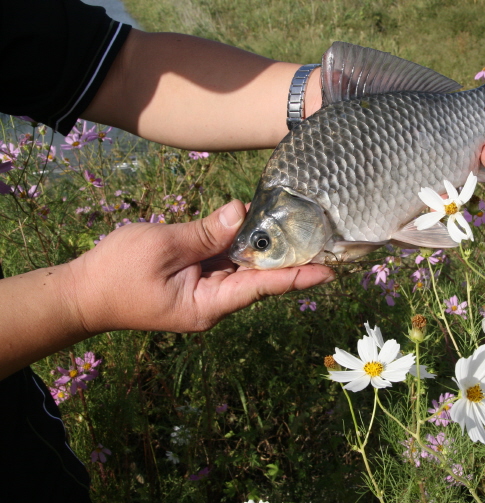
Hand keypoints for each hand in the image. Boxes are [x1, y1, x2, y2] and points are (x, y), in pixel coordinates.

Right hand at [68, 200, 334, 333]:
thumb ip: (206, 232)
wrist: (80, 294)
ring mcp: (204, 294)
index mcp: (209, 304)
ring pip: (243, 270)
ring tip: (301, 231)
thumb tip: (239, 213)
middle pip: (259, 279)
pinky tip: (256, 228)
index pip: (263, 287)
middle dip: (289, 260)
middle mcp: (214, 303)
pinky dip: (239, 248)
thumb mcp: (163, 246)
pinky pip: (224, 265)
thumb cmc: (116, 273)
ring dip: (265, 251)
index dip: (298, 277)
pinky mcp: (194, 283)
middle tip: (324, 241)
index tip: (330, 272)